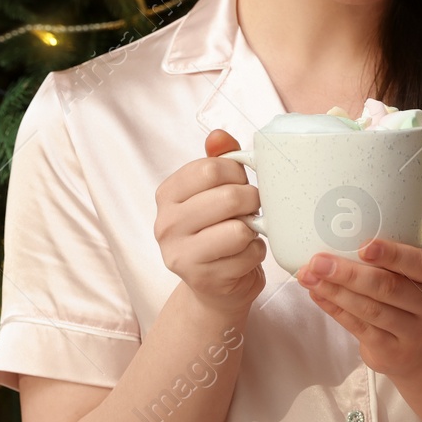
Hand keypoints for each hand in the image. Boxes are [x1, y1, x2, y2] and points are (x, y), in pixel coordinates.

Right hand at [153, 128, 266, 315]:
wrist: (216, 286)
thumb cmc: (219, 229)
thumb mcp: (215, 191)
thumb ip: (218, 160)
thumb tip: (218, 135)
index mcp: (167, 194)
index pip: (210, 168)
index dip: (237, 173)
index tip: (240, 182)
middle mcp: (166, 224)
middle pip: (228, 197)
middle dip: (252, 200)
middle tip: (252, 208)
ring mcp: (181, 255)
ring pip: (239, 229)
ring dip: (254, 229)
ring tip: (246, 232)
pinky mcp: (203, 279)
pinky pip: (248, 255)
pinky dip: (256, 253)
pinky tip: (244, 256)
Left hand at [296, 203, 421, 376]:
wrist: (420, 346)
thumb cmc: (416, 290)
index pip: (420, 264)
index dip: (392, 255)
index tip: (364, 246)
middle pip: (388, 288)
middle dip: (350, 273)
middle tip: (318, 260)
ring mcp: (412, 331)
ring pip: (369, 309)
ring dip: (335, 291)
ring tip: (308, 275)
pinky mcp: (390, 351)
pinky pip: (358, 327)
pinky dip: (334, 309)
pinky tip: (317, 293)